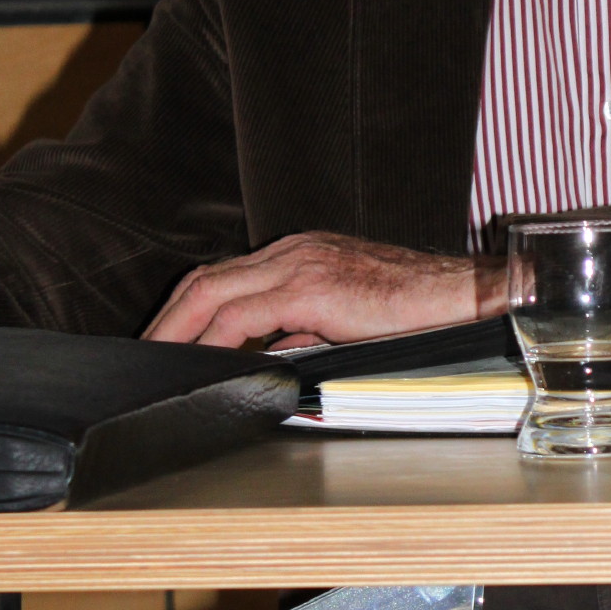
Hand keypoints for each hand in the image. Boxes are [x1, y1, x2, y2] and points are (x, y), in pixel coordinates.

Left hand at [142, 232, 506, 348]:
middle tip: (144, 352)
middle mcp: (295, 249)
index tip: (167, 340)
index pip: (228, 277)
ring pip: (213, 290)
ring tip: (156, 358)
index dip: (189, 309)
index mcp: (303, 252)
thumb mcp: (349, 323)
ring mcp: (300, 263)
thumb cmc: (421, 313)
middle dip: (168, 317)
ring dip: (177, 327)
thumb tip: (274, 356)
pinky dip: (212, 338)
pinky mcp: (310, 287)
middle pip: (207, 278)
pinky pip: (242, 315)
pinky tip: (198, 360)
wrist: (466, 299)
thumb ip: (308, 332)